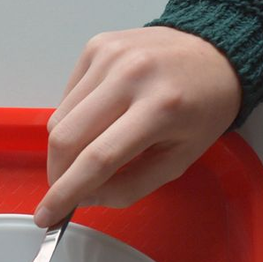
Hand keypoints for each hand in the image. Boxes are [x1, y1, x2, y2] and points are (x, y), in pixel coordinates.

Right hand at [34, 27, 241, 227]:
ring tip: (91, 147)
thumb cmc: (201, 109)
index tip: (47, 215)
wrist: (215, 50)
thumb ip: (130, 187)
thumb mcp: (179, 160)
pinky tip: (98, 116)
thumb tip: (84, 197)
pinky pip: (66, 97)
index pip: (97, 159)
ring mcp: (111, 56)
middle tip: (64, 188)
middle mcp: (132, 75)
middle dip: (57, 173)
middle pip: (66, 139)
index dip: (66, 193)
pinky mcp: (97, 46)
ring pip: (59, 120)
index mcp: (161, 108)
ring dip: (65, 147)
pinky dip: (73, 119)